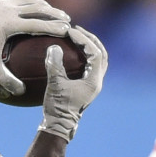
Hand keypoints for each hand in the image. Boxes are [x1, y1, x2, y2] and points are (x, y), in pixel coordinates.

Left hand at [0, 0, 70, 96]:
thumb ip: (6, 80)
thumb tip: (21, 92)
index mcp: (10, 23)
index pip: (38, 23)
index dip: (54, 27)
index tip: (67, 31)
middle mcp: (8, 9)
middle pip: (37, 8)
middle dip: (54, 13)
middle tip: (66, 19)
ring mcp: (1, 2)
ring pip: (28, 0)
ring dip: (43, 6)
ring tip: (53, 11)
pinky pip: (17, 0)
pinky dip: (28, 3)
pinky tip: (31, 7)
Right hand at [40, 26, 107, 140]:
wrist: (59, 126)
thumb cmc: (58, 107)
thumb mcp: (55, 85)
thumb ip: (55, 65)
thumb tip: (54, 47)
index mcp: (94, 81)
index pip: (95, 53)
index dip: (84, 40)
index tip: (71, 32)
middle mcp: (97, 82)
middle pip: (102, 54)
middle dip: (91, 40)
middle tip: (77, 30)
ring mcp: (93, 85)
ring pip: (98, 60)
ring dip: (90, 47)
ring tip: (77, 38)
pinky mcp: (86, 87)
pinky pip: (90, 66)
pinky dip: (84, 56)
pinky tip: (72, 52)